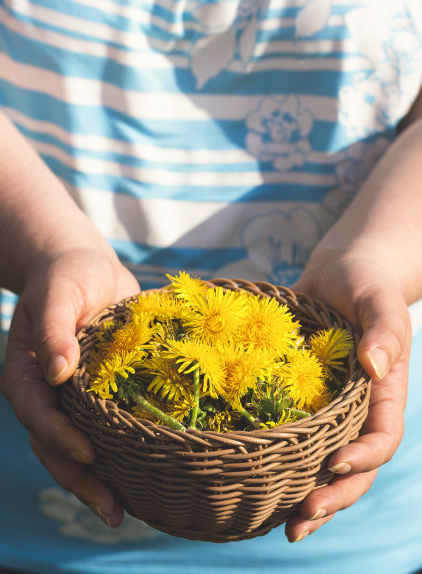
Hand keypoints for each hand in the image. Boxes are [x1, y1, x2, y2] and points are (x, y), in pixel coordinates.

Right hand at [0, 246, 139, 526]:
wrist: (87, 269)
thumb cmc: (69, 275)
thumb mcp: (60, 293)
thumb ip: (55, 329)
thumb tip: (57, 372)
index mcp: (28, 372)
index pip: (38, 413)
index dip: (60, 436)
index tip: (90, 452)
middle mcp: (47, 393)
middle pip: (54, 445)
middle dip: (79, 479)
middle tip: (112, 510)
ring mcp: (72, 399)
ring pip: (76, 447)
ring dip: (96, 479)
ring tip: (122, 511)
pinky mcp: (98, 395)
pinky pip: (103, 430)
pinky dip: (116, 454)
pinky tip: (141, 475)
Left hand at [285, 253, 410, 541]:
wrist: (339, 276)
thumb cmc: (364, 285)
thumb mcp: (379, 301)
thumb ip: (384, 331)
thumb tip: (375, 366)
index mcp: (382, 394)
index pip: (381, 437)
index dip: (363, 458)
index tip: (333, 464)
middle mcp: (356, 411)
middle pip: (354, 467)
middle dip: (333, 497)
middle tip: (301, 519)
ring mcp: (328, 411)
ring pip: (322, 464)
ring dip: (307, 497)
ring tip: (284, 526)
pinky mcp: (300, 403)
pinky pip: (293, 440)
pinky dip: (280, 465)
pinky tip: (254, 485)